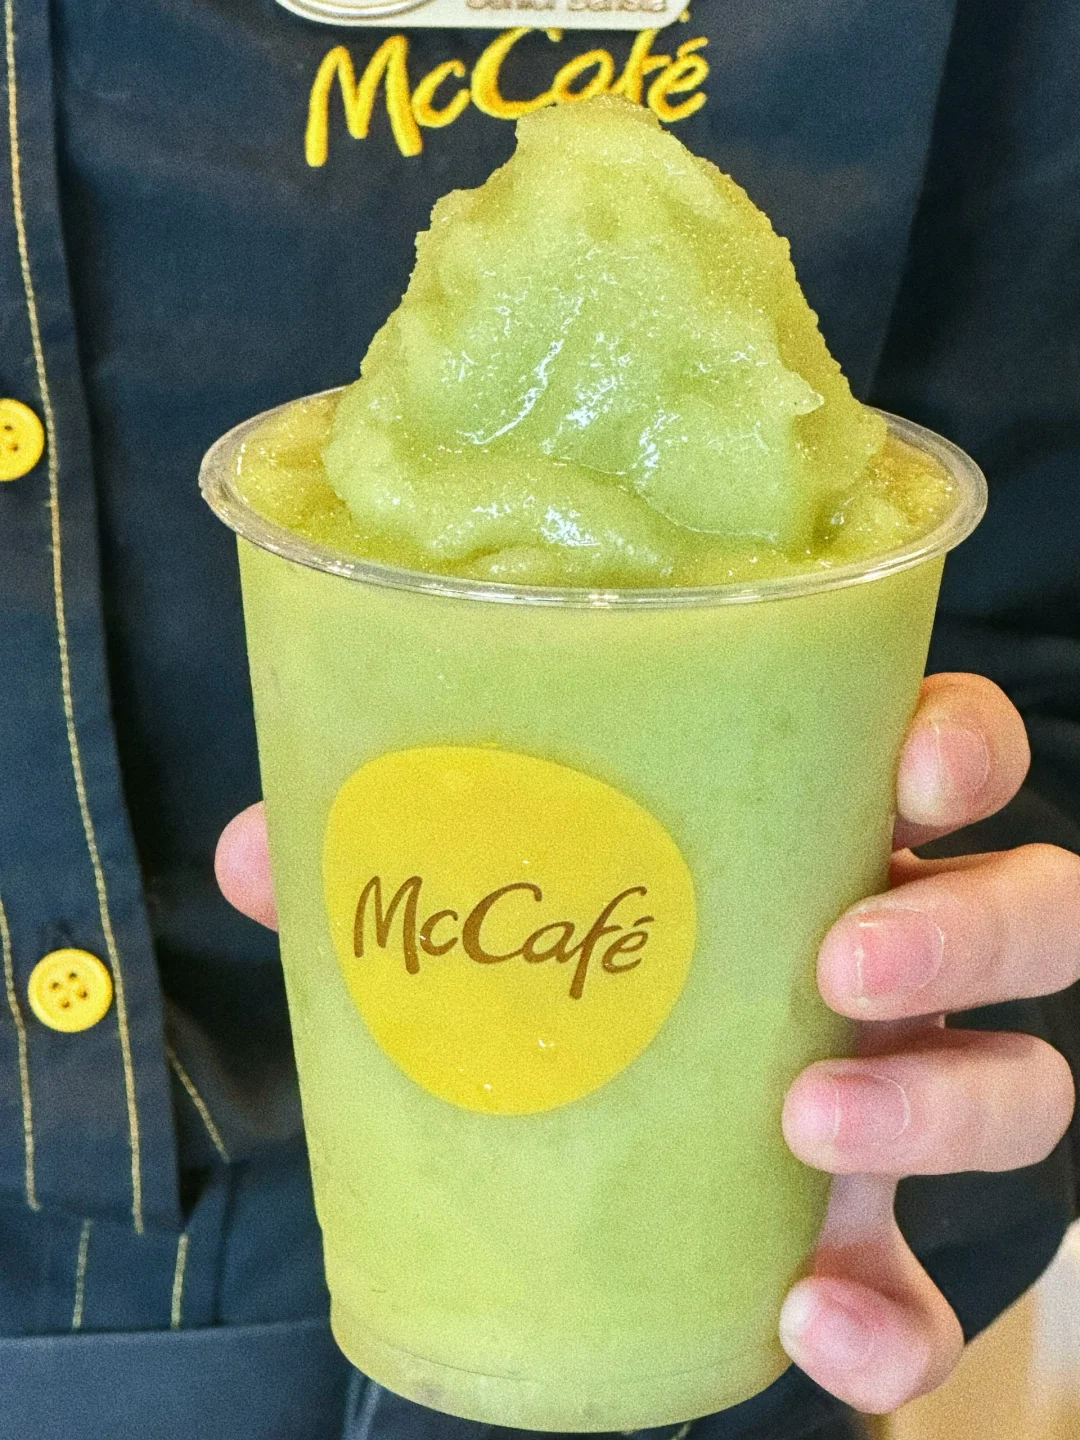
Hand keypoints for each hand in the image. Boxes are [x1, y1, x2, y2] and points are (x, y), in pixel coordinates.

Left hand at [215, 674, 1079, 1414]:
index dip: (966, 745)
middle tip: (843, 963)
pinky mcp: (866, 1238)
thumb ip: (384, 857)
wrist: (553, 1149)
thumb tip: (260, 847)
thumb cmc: (548, 970)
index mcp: (811, 829)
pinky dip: (895, 1322)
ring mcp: (895, 1095)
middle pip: (1033, 910)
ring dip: (947, 1102)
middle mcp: (885, 950)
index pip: (952, 751)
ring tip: (806, 1125)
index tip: (912, 764)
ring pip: (1026, 1084)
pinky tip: (800, 1320)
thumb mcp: (477, 898)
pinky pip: (935, 1292)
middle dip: (971, 927)